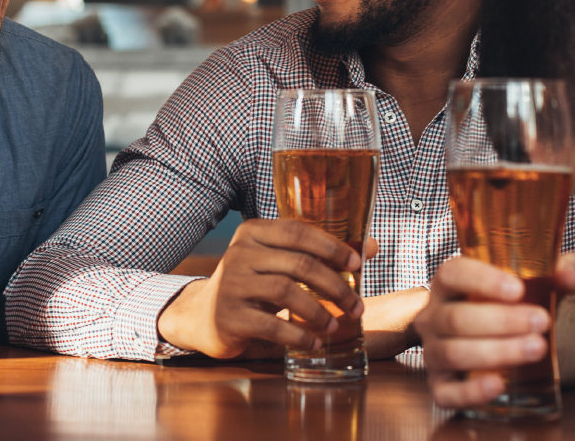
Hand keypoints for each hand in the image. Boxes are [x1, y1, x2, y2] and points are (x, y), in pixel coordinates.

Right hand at [158, 219, 364, 358]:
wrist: (202, 315)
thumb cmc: (251, 284)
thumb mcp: (278, 263)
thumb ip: (318, 253)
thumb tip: (371, 247)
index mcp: (252, 233)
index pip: (298, 231)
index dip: (331, 247)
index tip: (357, 265)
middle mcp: (239, 254)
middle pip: (298, 264)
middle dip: (334, 285)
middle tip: (356, 305)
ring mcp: (231, 285)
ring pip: (286, 292)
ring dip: (319, 312)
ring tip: (336, 326)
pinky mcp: (229, 316)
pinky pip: (271, 325)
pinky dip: (298, 335)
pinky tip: (314, 343)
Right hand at [414, 254, 574, 408]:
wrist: (508, 338)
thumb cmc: (518, 305)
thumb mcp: (538, 282)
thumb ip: (560, 270)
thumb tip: (569, 277)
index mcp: (449, 284)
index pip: (452, 274)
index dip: (481, 280)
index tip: (518, 289)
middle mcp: (433, 317)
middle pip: (455, 318)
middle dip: (501, 321)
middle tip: (542, 322)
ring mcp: (432, 352)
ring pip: (452, 353)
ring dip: (495, 352)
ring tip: (537, 348)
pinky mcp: (440, 385)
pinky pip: (446, 393)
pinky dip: (470, 391)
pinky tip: (498, 385)